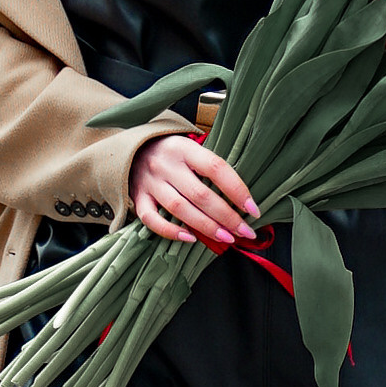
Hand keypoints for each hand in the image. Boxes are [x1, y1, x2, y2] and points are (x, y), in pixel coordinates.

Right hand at [130, 128, 262, 248]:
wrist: (132, 149)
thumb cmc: (172, 153)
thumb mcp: (190, 149)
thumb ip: (210, 168)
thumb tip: (243, 200)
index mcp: (184, 148)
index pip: (216, 168)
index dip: (237, 190)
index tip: (253, 210)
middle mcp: (166, 164)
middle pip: (200, 194)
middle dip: (227, 216)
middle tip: (244, 232)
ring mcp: (150, 182)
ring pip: (180, 209)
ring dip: (206, 227)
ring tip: (226, 238)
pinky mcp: (137, 197)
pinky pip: (151, 219)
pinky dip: (170, 231)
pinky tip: (190, 238)